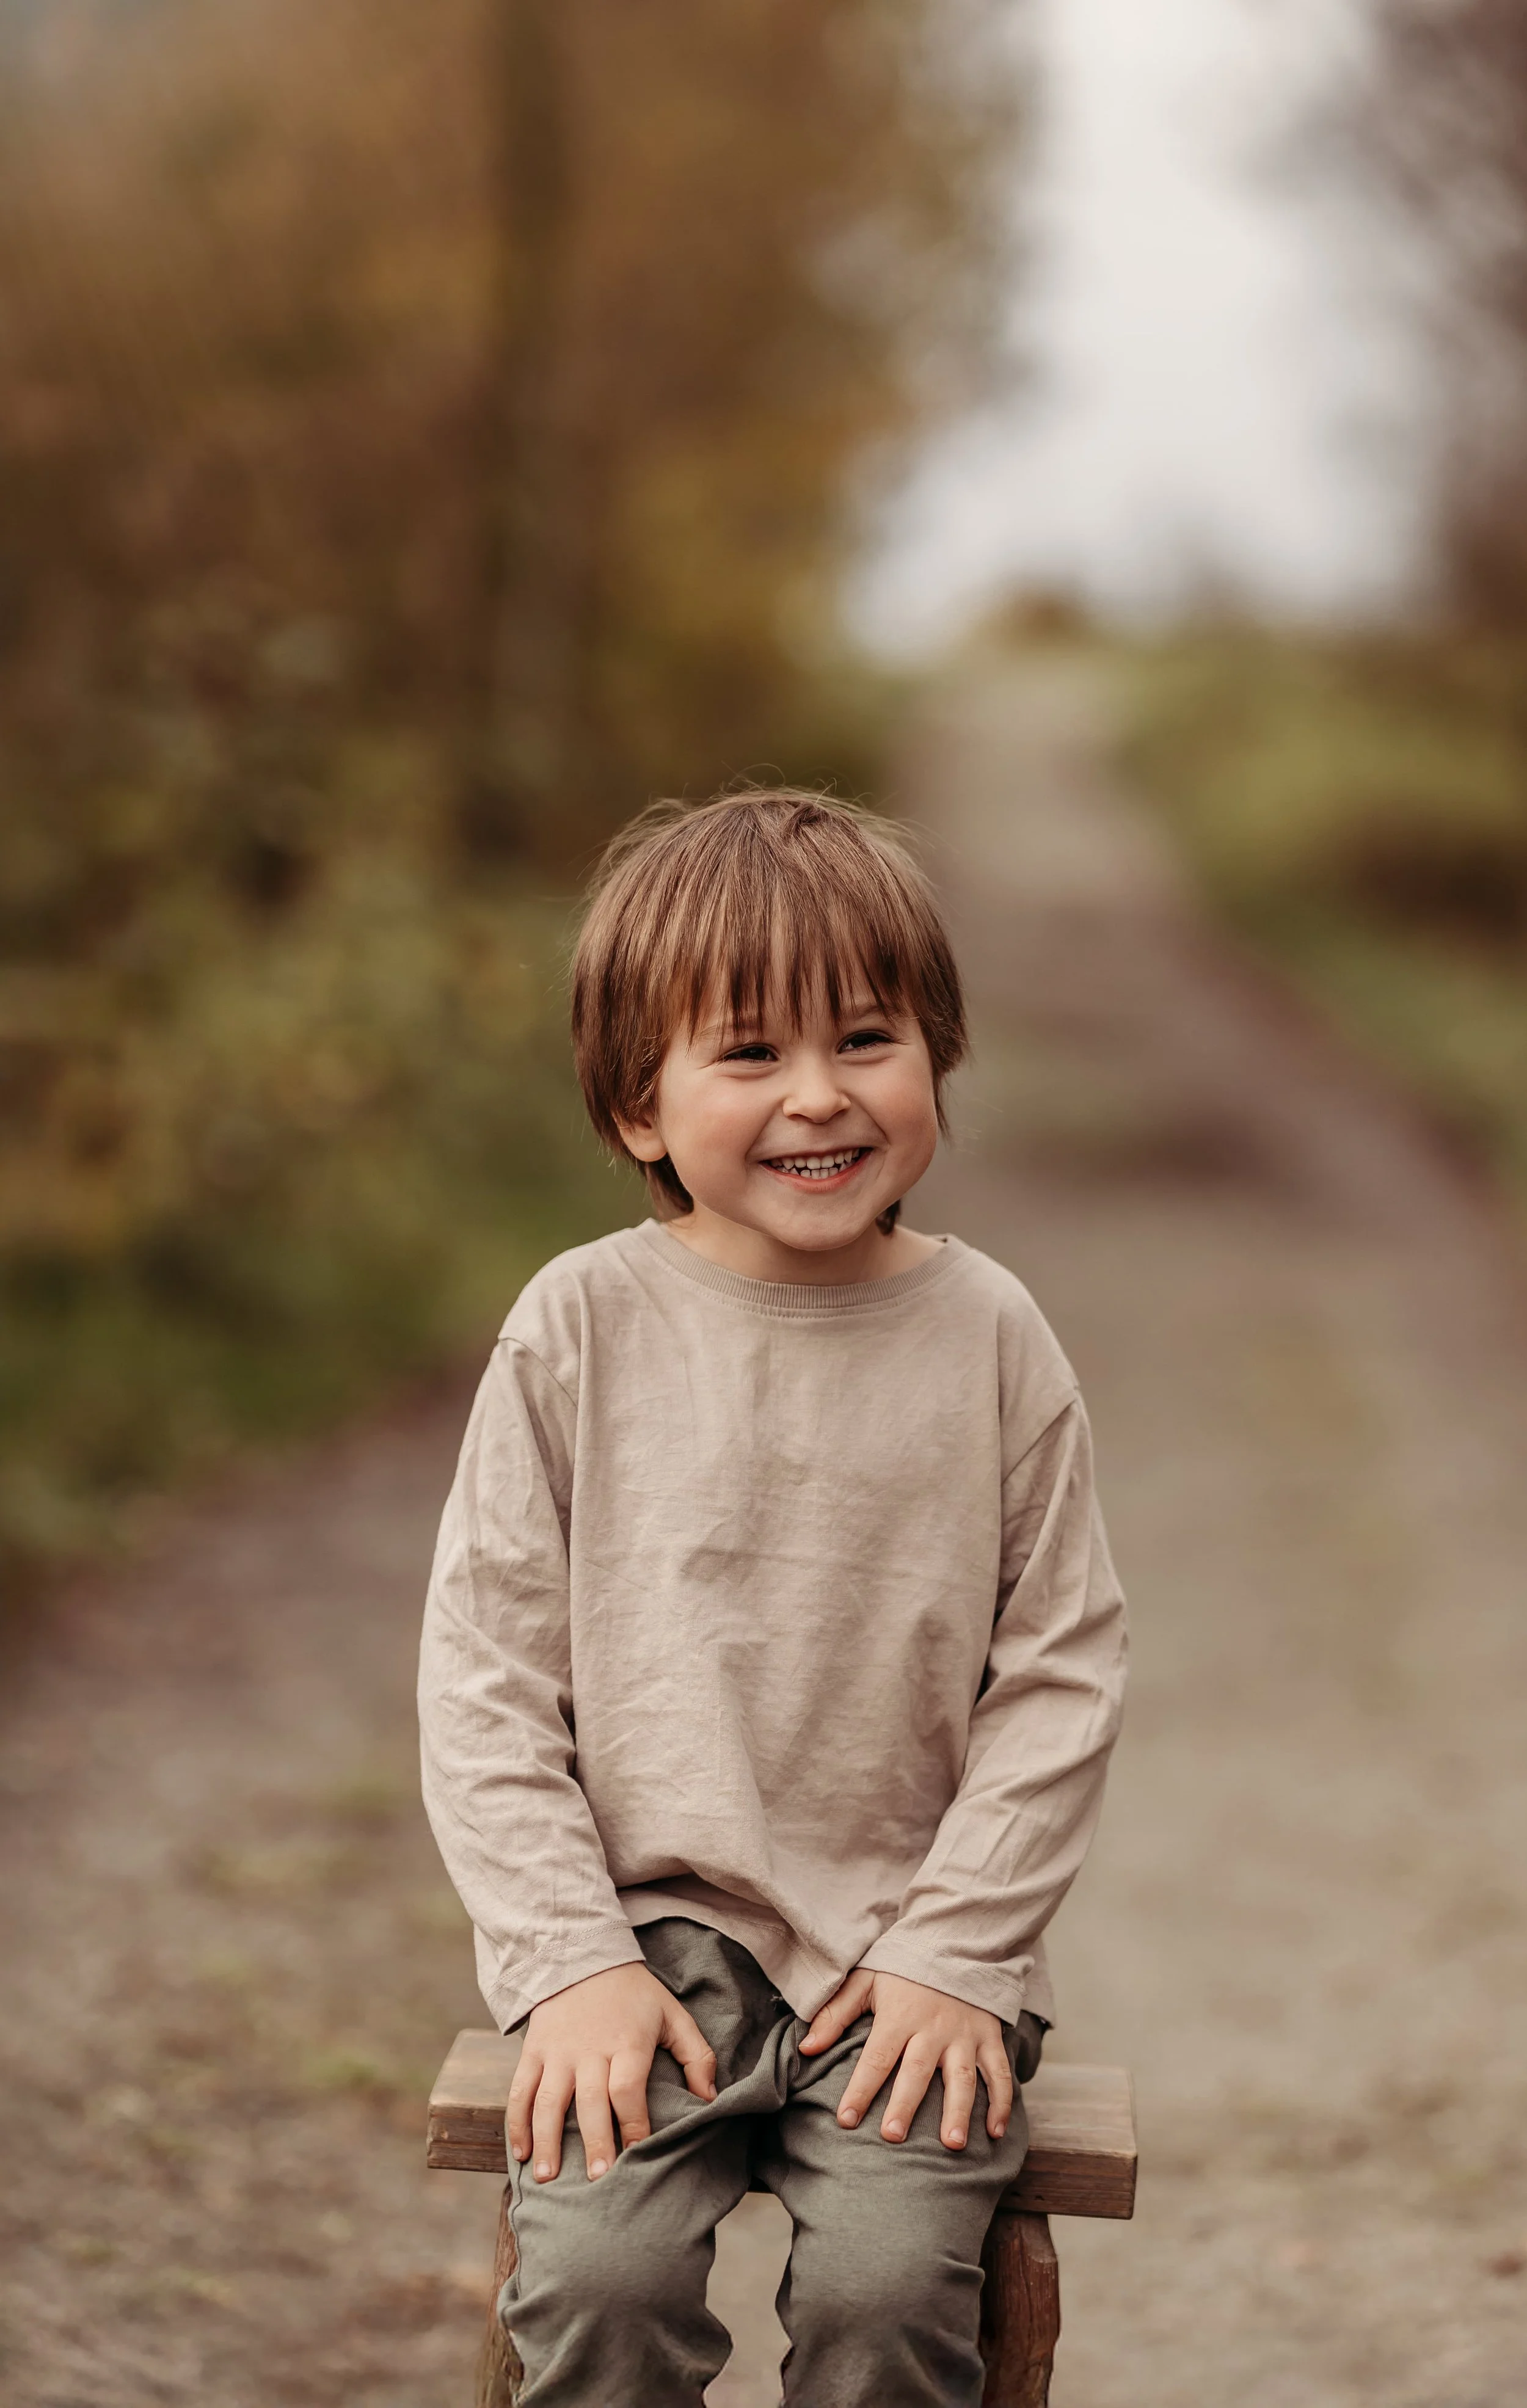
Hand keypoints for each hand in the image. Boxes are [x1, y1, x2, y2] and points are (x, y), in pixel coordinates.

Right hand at [508, 1962, 716, 2183]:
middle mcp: (590, 2049)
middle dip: (594, 2142)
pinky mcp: (534, 2049)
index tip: (638, 2155)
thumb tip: (709, 2099)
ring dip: (547, 2141)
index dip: (634, 2124)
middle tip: (598, 2179)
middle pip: (589, 2101)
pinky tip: (522, 2153)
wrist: (582, 1955)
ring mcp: (557, 2051)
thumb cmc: (633, 1994)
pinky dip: (517, 2122)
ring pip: (549, 2101)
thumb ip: (696, 2055)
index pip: (628, 2089)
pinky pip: (520, 2089)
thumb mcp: (672, 2014)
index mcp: (627, 2042)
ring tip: (548, 2178)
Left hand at [799, 1968, 1011, 2150]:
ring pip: (962, 2076)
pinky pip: (1000, 2072)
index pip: (876, 2057)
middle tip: (892, 2137)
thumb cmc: (903, 1968)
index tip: (845, 2120)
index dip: (860, 2089)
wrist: (955, 1940)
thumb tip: (806, 2048)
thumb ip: (835, 2013)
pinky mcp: (990, 2036)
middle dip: (905, 2104)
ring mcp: (965, 2034)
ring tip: (952, 2144)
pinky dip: (1001, 2102)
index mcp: (899, 2015)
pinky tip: (995, 2132)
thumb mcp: (865, 1980)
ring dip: (959, 2110)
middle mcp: (933, 2028)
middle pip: (917, 2071)